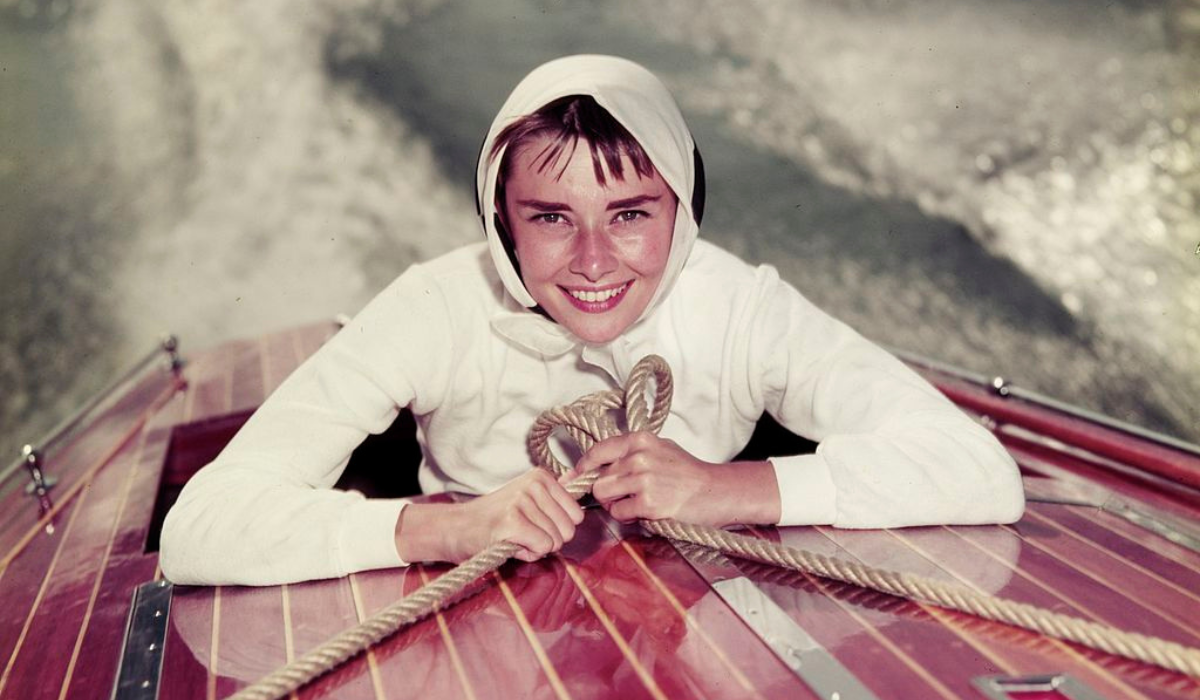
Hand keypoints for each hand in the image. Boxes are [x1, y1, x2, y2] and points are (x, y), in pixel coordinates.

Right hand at [396, 469, 584, 563]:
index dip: (557, 528)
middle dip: (549, 540)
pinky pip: (542, 548)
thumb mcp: (526, 498)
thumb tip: (578, 476)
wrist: (455, 528)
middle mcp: (533, 484)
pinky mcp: (512, 522)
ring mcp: (522, 502)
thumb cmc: (493, 518)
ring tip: (513, 537)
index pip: (576, 514)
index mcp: (540, 477)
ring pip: (556, 541)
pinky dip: (527, 553)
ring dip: (535, 547)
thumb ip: (554, 491)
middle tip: (522, 533)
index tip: (534, 523)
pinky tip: (509, 543)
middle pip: (569, 529)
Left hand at [577, 432, 780, 526]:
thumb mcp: (659, 450)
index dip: (582, 467)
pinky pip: (619, 513)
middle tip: (625, 496)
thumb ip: (629, 454)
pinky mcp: (649, 502)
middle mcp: (639, 456)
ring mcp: (643, 479)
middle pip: (598, 479)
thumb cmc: (688, 473)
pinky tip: (646, 512)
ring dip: (615, 504)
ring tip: (636, 504)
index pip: (598, 451)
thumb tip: (595, 466)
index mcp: (640, 440)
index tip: (573, 477)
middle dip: (606, 492)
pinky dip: (628, 517)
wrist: (716, 491)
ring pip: (604, 495)